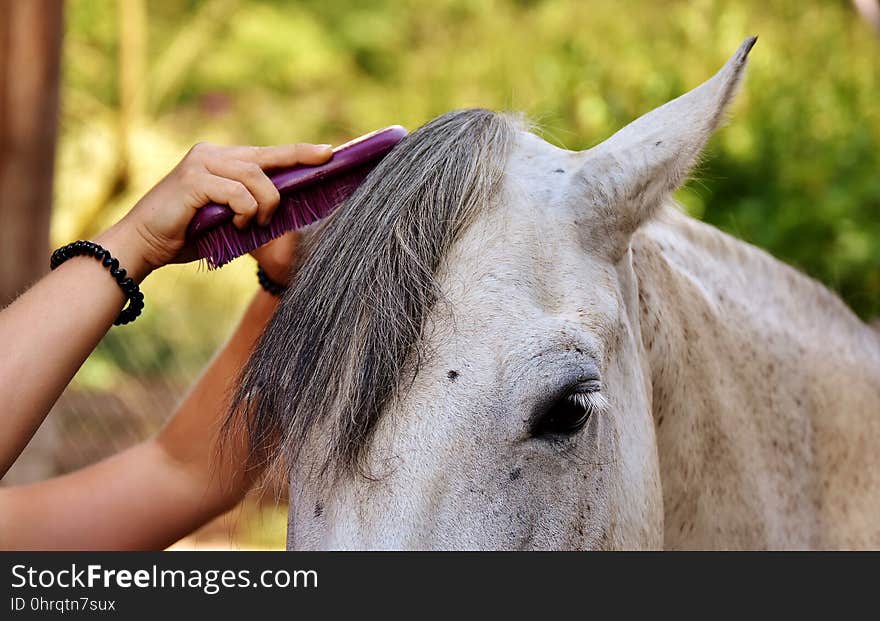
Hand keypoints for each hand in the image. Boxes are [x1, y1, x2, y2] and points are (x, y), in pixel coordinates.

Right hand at [96, 142, 332, 281]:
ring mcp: (201, 164)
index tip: (327, 152)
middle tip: (326, 159)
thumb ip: (252, 210)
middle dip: (298, 160)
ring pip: (255, 177)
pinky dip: (244, 212)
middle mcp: (211, 154)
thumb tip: (288, 211)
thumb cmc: (186, 236)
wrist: (143, 245)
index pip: (265, 153)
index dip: (297, 152)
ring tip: (253, 224)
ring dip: (264, 205)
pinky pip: (238, 194)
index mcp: (219, 160)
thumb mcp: (228, 221)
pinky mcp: (194, 180)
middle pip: (265, 157)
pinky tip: (236, 224)